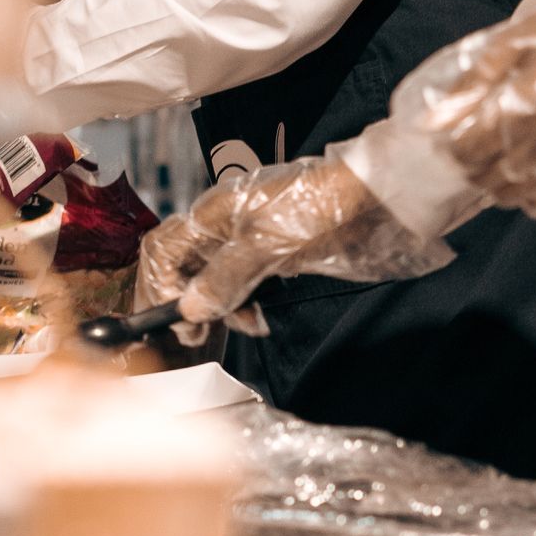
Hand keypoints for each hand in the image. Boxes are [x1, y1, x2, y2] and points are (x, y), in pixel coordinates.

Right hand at [137, 157, 450, 328]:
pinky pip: (241, 286)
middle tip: (195, 336)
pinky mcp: (274, 257)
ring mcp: (249, 242)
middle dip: (184, 303)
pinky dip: (242, 306)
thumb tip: (191, 308)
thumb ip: (225, 278)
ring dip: (217, 309)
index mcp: (213, 213)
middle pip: (183, 267)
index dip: (158, 286)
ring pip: (212, 281)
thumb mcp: (266, 245)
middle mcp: (224, 226)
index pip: (162, 249)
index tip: (174, 320)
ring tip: (240, 325)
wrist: (376, 199)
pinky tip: (257, 318)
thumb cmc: (321, 206)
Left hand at [351, 0, 535, 229]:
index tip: (457, 142)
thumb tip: (435, 120)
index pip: (470, 151)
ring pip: (520, 194)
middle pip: (491, 177)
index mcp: (521, 105)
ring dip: (502, 184)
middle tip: (480, 152)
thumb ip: (472, 84)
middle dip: (477, 168)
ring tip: (504, 163)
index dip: (457, 150)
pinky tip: (532, 178)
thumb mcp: (511, 43)